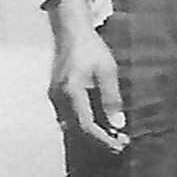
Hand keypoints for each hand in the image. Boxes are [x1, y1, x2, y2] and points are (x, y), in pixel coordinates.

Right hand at [46, 0, 127, 154]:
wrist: (71, 32)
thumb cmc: (92, 48)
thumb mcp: (107, 71)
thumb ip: (112, 99)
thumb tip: (118, 124)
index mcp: (71, 92)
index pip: (86, 126)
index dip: (102, 139)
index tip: (119, 145)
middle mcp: (58, 98)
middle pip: (77, 130)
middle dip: (99, 140)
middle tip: (121, 144)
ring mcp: (54, 97)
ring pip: (71, 126)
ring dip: (92, 133)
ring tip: (114, 136)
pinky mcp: (55, 94)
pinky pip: (68, 117)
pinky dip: (84, 123)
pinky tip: (100, 123)